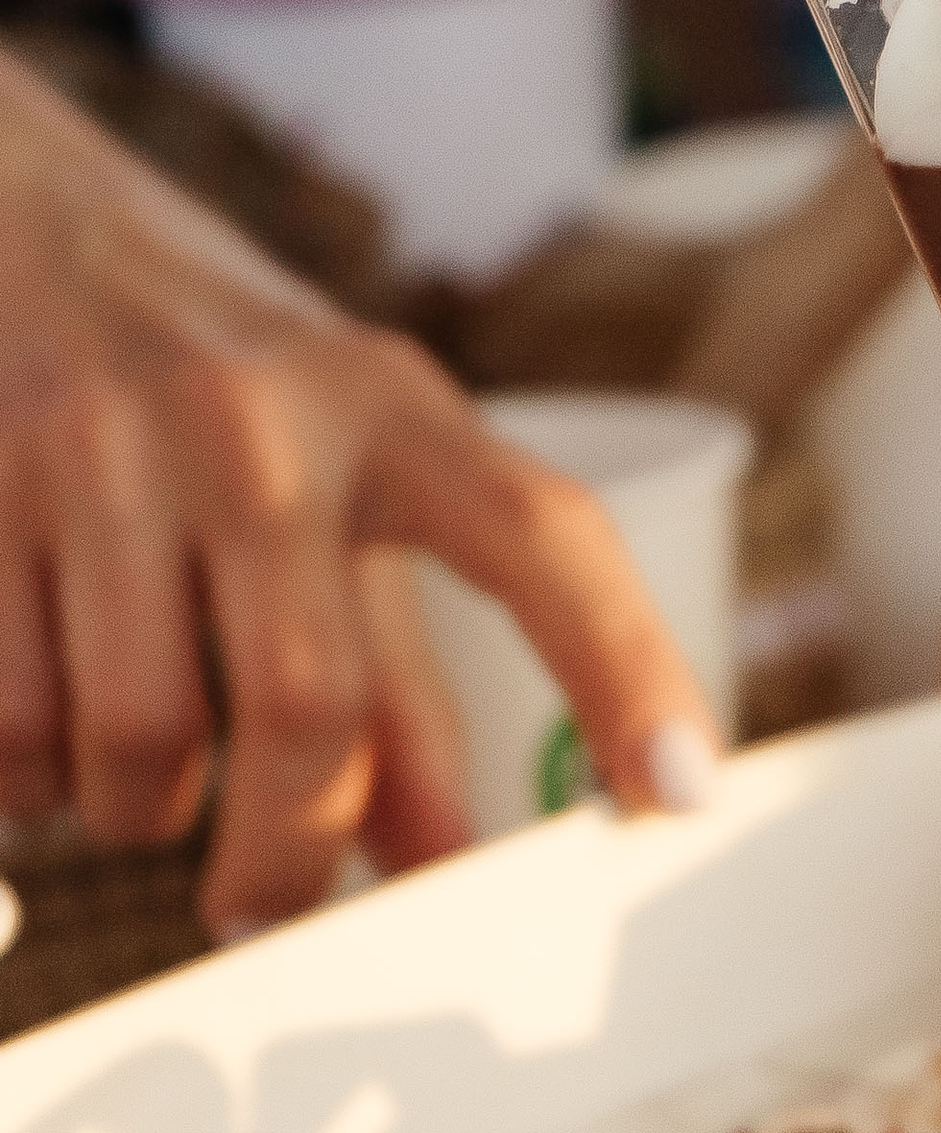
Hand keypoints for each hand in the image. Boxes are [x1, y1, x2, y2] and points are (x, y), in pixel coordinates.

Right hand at [0, 49, 720, 936]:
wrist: (18, 228)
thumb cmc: (218, 381)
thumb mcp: (342, 481)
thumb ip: (397, 671)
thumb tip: (446, 859)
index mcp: (391, 408)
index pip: (541, 538)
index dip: (625, 668)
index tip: (682, 793)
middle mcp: (264, 422)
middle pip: (310, 708)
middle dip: (290, 853)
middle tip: (268, 903)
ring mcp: (111, 452)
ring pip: (140, 746)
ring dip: (141, 814)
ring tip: (143, 779)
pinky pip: (14, 731)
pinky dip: (36, 781)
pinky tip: (54, 734)